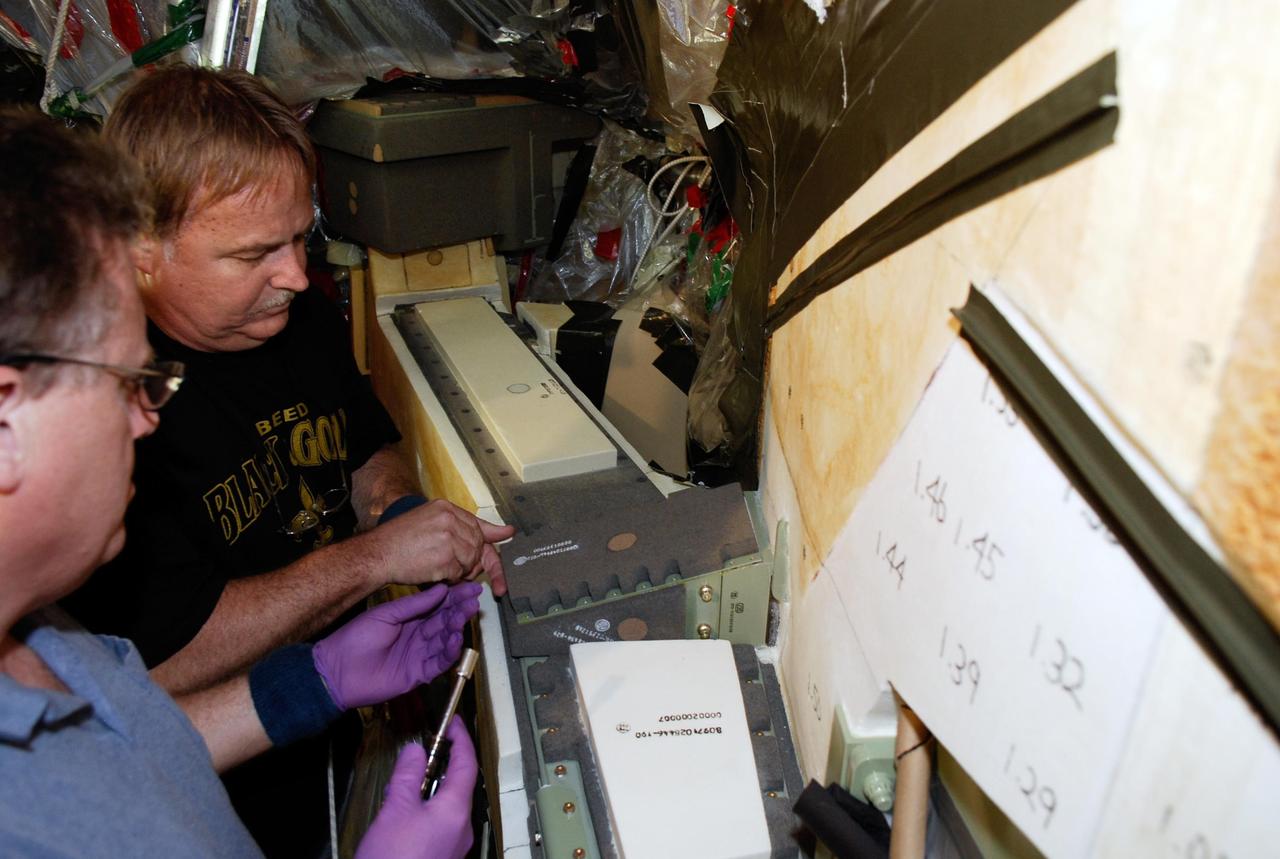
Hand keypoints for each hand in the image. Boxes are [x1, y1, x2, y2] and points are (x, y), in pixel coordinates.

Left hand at [313, 583, 481, 709]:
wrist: (337, 669)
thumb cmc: (355, 638)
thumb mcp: (386, 614)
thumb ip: (414, 604)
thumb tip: (441, 589)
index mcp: (411, 620)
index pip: (439, 606)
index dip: (455, 597)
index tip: (472, 587)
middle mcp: (419, 637)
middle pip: (445, 622)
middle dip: (460, 610)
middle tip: (474, 600)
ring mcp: (420, 655)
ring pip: (445, 641)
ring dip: (457, 628)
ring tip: (466, 615)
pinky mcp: (418, 674)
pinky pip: (439, 663)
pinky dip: (449, 652)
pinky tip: (456, 639)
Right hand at [356, 717, 477, 858]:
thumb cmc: (393, 858)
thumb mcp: (395, 810)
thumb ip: (407, 777)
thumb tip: (415, 750)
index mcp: (457, 810)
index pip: (467, 764)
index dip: (461, 739)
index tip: (453, 722)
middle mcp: (463, 828)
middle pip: (459, 786)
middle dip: (443, 765)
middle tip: (424, 749)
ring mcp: (454, 847)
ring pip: (448, 807)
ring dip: (431, 790)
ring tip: (405, 782)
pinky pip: (440, 826)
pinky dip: (426, 811)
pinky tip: (404, 814)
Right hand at [370, 499, 514, 595]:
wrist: (377, 554)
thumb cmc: (397, 542)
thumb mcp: (427, 522)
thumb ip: (456, 526)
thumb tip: (494, 531)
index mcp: (445, 508)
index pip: (476, 523)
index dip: (493, 533)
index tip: (508, 533)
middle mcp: (449, 519)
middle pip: (477, 544)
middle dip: (472, 560)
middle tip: (458, 568)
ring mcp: (449, 538)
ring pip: (471, 560)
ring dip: (460, 571)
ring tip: (440, 569)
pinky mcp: (446, 558)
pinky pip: (460, 573)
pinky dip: (450, 579)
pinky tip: (435, 574)